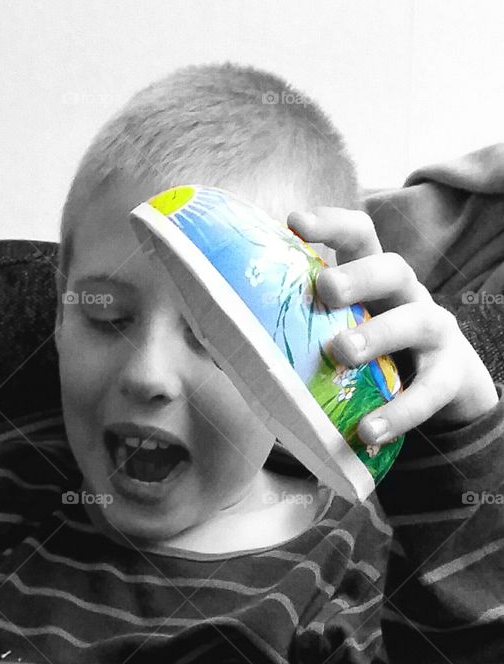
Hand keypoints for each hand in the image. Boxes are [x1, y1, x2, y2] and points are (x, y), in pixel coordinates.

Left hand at [287, 207, 498, 441]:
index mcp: (376, 282)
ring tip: (343, 353)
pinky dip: (400, 412)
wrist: (443, 391)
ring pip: (416, 320)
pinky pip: (429, 392)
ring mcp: (436, 333)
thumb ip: (300, 336)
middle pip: (393, 268)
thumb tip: (224, 348)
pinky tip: (369, 430)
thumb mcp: (344, 336)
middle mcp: (409, 296)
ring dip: (379, 333)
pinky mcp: (450, 376)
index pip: (360, 238)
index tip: (295, 222)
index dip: (332, 225)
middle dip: (359, 275)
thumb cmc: (377, 357)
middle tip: (327, 288)